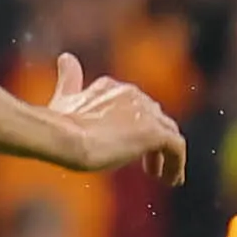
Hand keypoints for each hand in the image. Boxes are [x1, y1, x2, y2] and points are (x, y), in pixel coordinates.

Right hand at [42, 52, 186, 181]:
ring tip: (159, 175)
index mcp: (112, 88)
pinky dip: (177, 164)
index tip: (127, 144)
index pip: (135, 105)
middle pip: (155, 118)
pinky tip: (172, 180)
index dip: (135, 126)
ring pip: (168, 132)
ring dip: (166, 155)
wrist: (65, 138)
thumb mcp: (64, 98)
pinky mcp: (154, 132)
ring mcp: (145, 113)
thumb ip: (69, 79)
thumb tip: (66, 57)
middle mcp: (133, 94)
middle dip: (152, 141)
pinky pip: (176, 148)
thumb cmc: (60, 124)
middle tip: (148, 166)